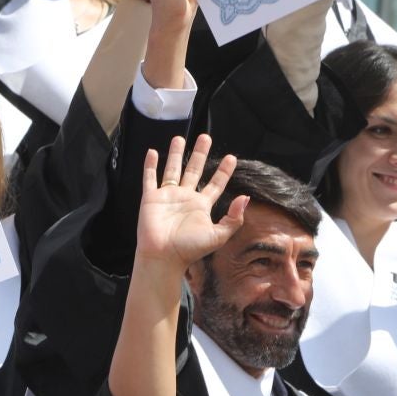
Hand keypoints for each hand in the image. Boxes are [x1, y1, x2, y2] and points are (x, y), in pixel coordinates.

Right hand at [137, 134, 244, 269]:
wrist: (163, 258)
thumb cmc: (190, 249)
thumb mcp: (218, 236)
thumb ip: (233, 218)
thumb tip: (246, 198)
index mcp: (201, 206)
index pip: (215, 184)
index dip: (223, 171)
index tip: (231, 158)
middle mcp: (185, 198)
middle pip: (194, 170)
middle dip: (200, 154)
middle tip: (206, 137)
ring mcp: (168, 197)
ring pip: (173, 170)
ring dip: (176, 154)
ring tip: (180, 138)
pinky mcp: (151, 199)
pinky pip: (150, 178)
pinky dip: (151, 165)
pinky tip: (153, 152)